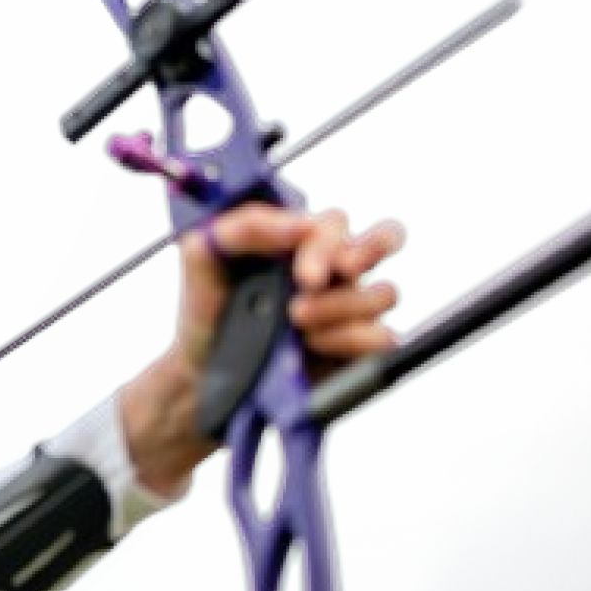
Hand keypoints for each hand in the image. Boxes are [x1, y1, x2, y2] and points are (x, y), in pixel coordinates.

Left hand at [122, 203, 404, 494]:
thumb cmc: (209, 307)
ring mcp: (350, 310)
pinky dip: (350, 340)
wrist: (202, 366)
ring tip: (296, 322)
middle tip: (326, 279)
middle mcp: (335, 271)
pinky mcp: (357, 350)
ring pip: (383, 293)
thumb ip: (246, 225)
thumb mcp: (205, 255)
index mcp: (303, 242)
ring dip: (340, 307)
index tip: (303, 276)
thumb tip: (301, 223)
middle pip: (388, 236)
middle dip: (371, 249)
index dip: (326, 243)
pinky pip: (384, 337)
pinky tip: (314, 347)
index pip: (336, 223)